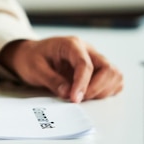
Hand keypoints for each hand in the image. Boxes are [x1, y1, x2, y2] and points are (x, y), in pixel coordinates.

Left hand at [0, 37, 122, 101]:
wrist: (30, 54)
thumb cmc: (32, 58)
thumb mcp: (35, 68)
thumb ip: (51, 80)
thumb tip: (67, 93)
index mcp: (71, 45)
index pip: (85, 64)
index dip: (82, 84)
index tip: (75, 99)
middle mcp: (87, 50)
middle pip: (107, 69)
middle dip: (95, 88)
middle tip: (77, 98)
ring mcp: (94, 59)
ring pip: (114, 75)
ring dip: (102, 90)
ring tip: (82, 96)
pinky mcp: (96, 69)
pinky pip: (113, 80)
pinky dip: (106, 90)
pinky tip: (90, 95)